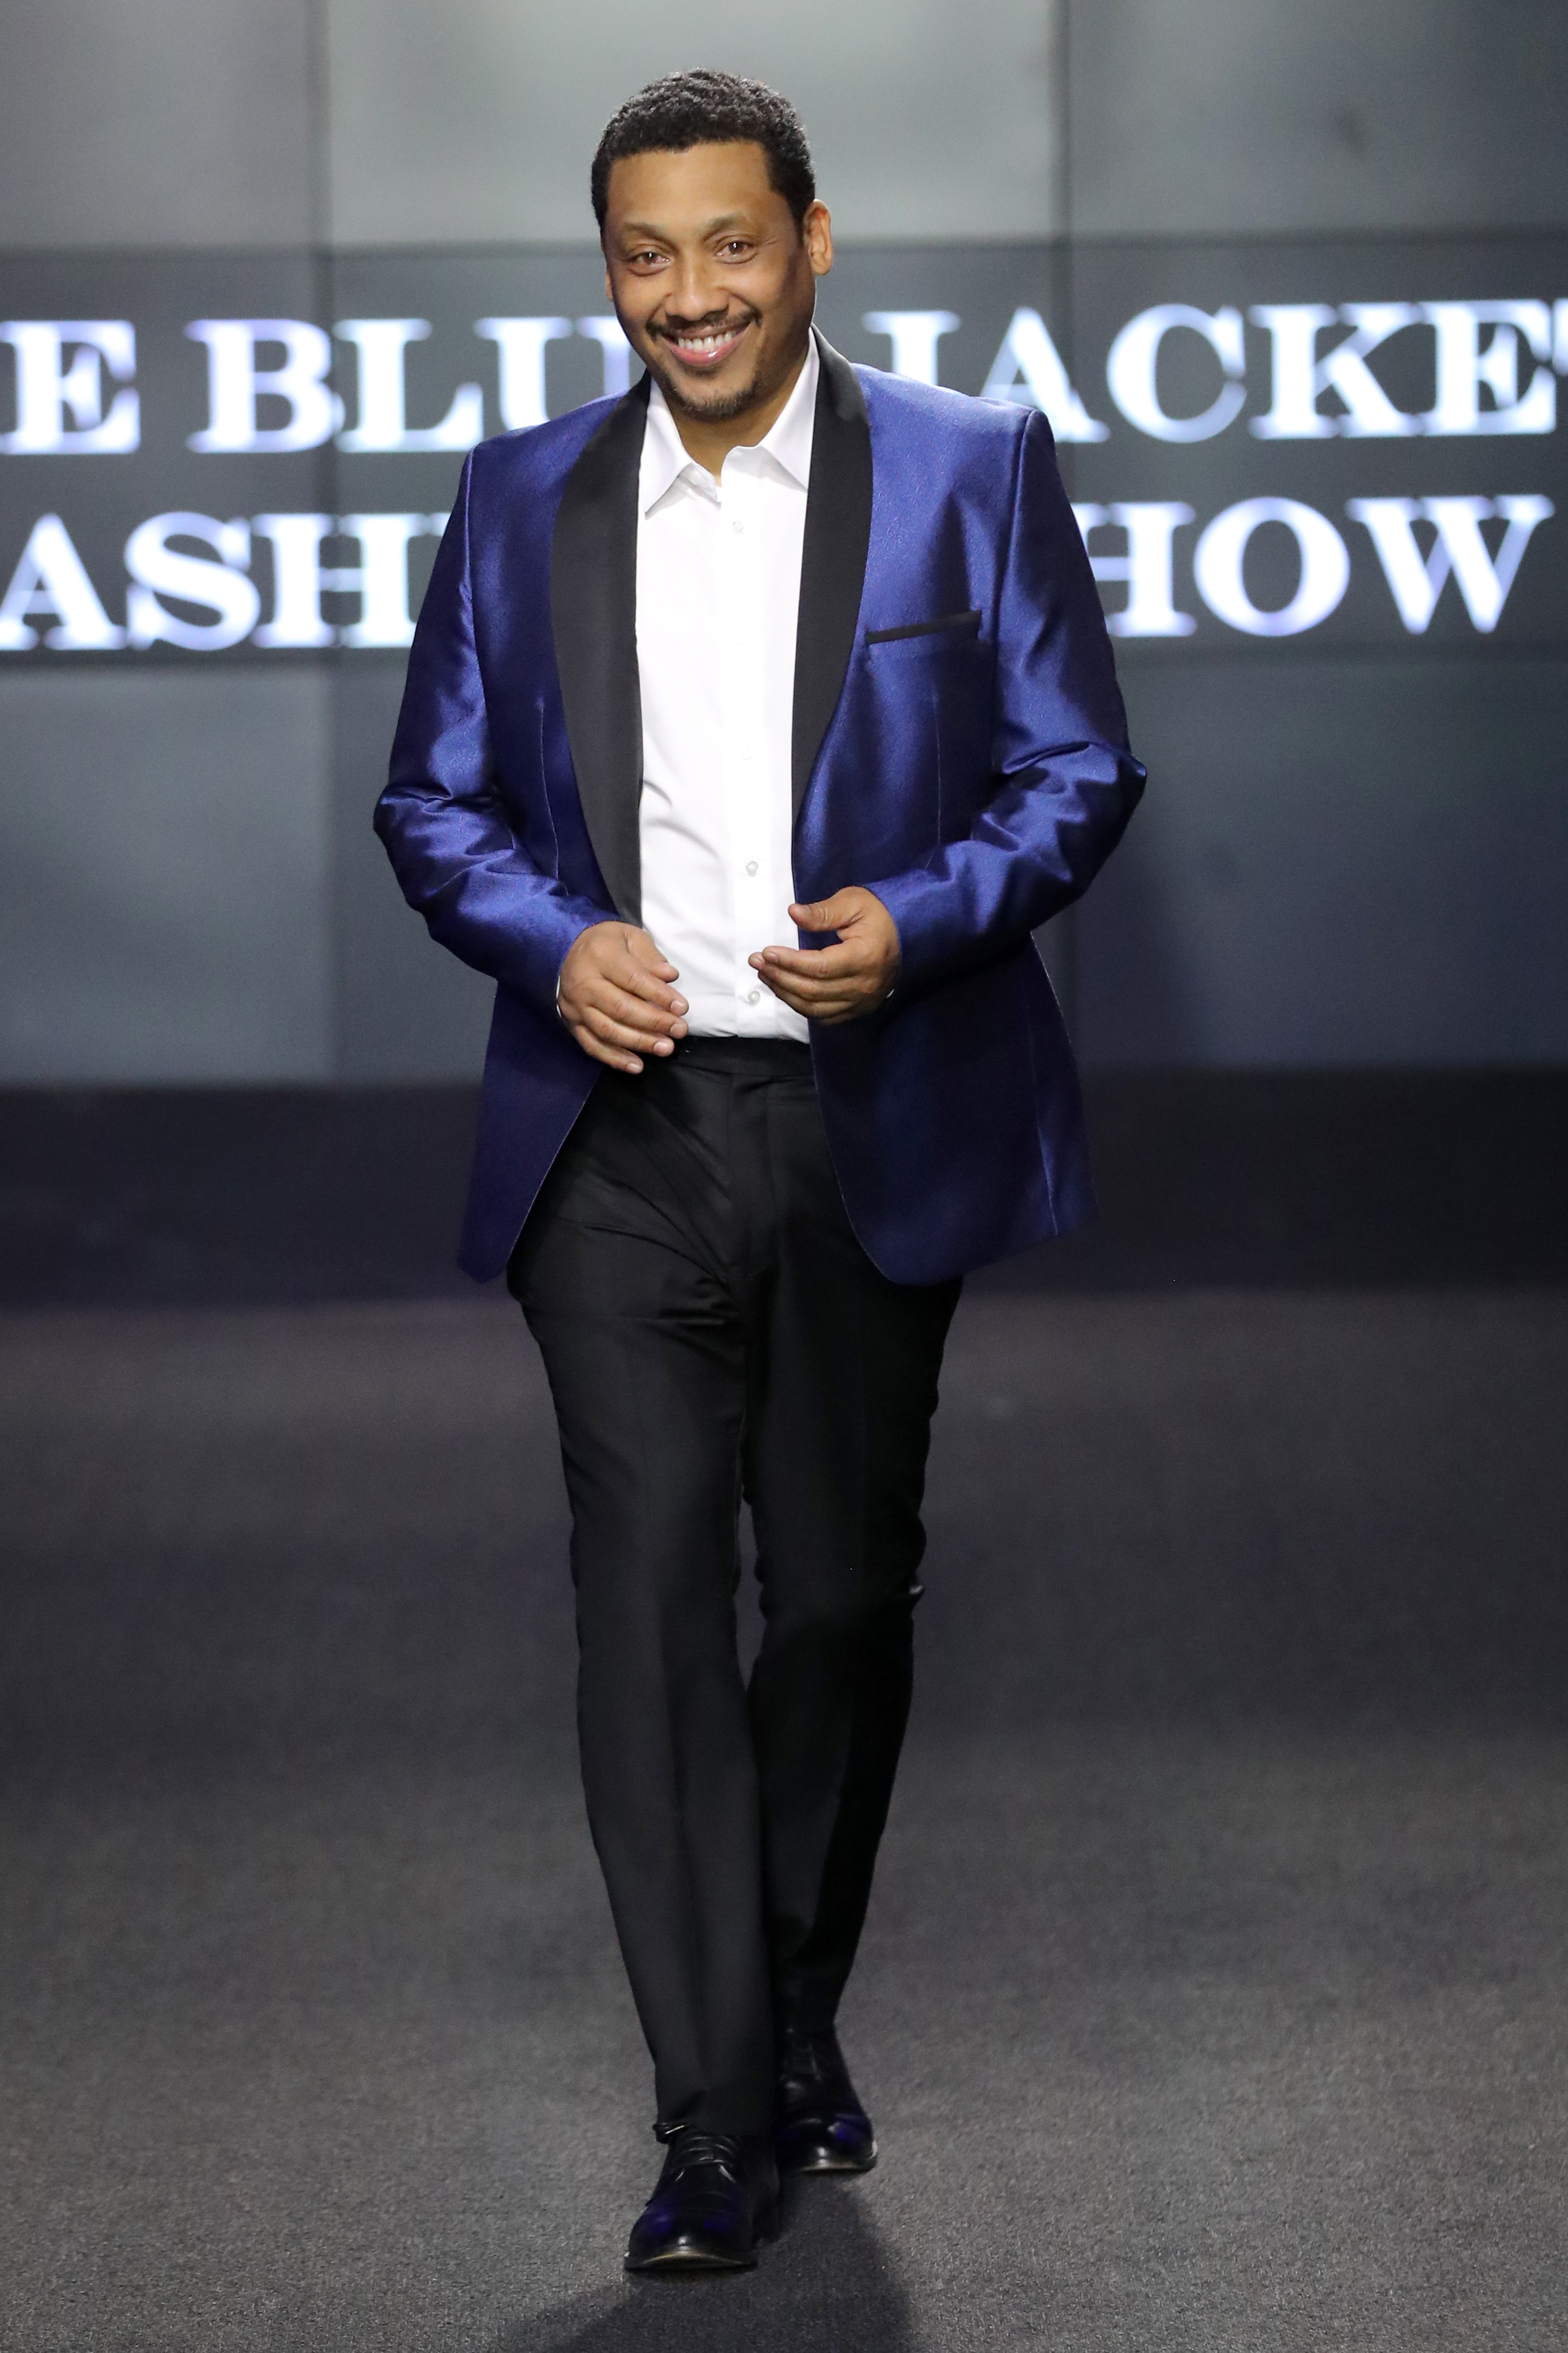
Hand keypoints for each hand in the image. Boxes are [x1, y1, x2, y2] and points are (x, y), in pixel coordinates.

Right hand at [558, 922, 687, 1072]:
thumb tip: (670, 976)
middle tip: (679, 1030)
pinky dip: (615, 1058)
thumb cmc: (607, 944)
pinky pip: (592, 1045)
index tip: (682, 1008)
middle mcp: (583, 982)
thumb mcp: (630, 937)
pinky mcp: (572, 1023)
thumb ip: (650, 957)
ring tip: (665, 1048)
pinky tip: (637, 1066)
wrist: (568, 951)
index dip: (659, 995)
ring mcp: (575, 1006)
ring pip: (608, 1030)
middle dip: (654, 1022)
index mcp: (600, 956)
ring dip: (639, 1043)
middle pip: (621, 1008)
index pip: (633, 979)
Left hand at [750, 888, 900, 1026]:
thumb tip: (793, 913)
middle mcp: (864, 986)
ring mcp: (863, 1001)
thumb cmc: (880, 914)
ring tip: (765, 976)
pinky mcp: (860, 1008)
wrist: (911, 934)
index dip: (788, 962)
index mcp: (864, 958)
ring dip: (786, 994)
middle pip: (812, 991)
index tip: (765, 952)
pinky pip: (826, 1017)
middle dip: (780, 977)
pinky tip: (786, 992)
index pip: (818, 967)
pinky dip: (802, 1007)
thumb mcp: (853, 902)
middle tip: (757, 962)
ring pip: (815, 1008)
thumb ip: (822, 912)